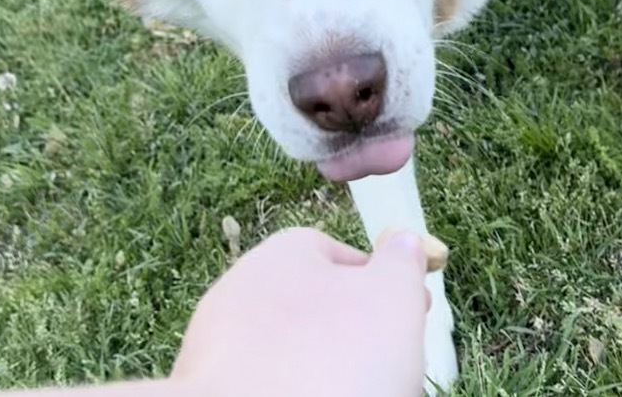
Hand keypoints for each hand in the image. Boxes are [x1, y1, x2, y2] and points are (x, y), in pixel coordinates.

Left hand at [170, 226, 430, 396]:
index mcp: (282, 254)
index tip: (412, 315)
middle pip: (314, 308)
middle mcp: (240, 292)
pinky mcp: (209, 391)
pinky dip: (289, 391)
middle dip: (353, 336)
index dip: (382, 285)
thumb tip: (404, 240)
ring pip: (288, 354)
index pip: (340, 255)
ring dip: (322, 371)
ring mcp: (217, 350)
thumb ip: (402, 261)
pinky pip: (264, 385)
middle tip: (389, 367)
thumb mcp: (392, 299)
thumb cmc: (328, 365)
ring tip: (352, 391)